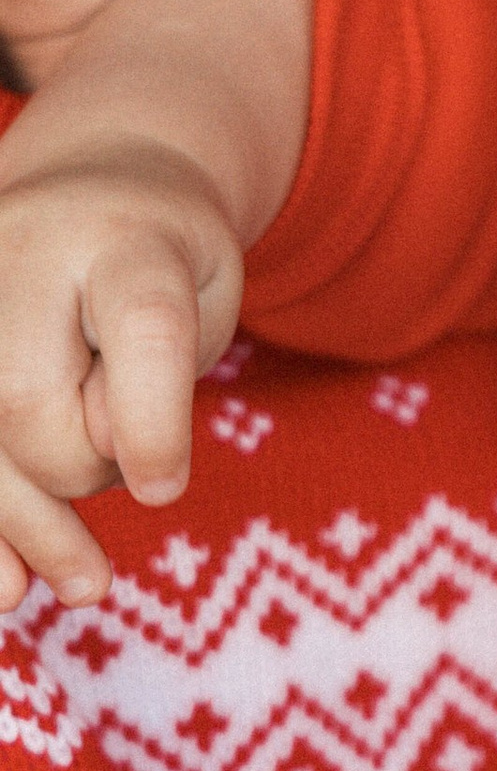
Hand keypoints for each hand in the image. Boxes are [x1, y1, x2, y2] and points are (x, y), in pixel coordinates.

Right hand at [0, 135, 238, 604]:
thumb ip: (162, 376)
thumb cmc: (168, 259)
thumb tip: (98, 460)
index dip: (152, 422)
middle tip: (121, 466)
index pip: (141, 329)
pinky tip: (9, 585)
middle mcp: (19, 255)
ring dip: (20, 524)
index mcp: (123, 237)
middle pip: (26, 402)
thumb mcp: (203, 299)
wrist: (96, 182)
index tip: (165, 493)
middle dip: (77, 466)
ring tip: (88, 588)